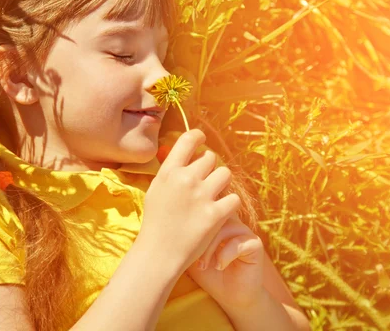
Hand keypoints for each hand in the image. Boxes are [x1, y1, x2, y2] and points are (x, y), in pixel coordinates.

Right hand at [139, 129, 240, 272]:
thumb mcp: (156, 189)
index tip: (202, 140)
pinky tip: (221, 212)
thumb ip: (170, 170)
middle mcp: (185, 179)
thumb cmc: (156, 222)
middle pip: (210, 158)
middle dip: (210, 168)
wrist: (159, 254)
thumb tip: (181, 150)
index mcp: (169, 172)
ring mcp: (201, 196)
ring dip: (221, 183)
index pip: (188, 139)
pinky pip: (234, 198)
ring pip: (225, 174)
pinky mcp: (216, 214)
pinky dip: (229, 205)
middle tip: (205, 183)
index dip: (198, 136)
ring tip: (214, 196)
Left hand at [186, 212, 264, 308]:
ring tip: (203, 265)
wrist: (231, 297)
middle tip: (191, 256)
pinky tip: (219, 267)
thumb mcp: (190, 253)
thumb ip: (184, 236)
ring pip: (225, 226)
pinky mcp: (255, 244)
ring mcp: (244, 231)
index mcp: (216, 220)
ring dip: (210, 246)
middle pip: (213, 213)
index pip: (202, 208)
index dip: (190, 223)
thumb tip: (168, 224)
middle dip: (199, 235)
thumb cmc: (208, 274)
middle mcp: (231, 222)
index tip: (181, 245)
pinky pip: (238, 242)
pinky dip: (225, 255)